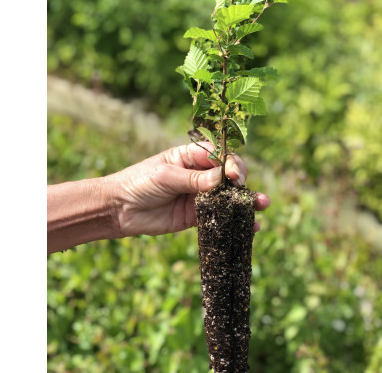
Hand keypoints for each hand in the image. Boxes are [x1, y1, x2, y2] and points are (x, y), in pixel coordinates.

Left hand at [106, 143, 270, 235]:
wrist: (118, 209)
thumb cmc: (139, 182)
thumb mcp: (166, 176)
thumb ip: (193, 179)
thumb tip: (222, 179)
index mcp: (190, 156)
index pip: (219, 156)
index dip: (231, 163)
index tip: (235, 175)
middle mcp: (198, 175)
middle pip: (227, 175)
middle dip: (242, 182)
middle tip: (250, 193)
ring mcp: (198, 196)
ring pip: (226, 197)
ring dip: (245, 201)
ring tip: (262, 205)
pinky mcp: (195, 216)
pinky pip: (218, 217)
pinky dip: (234, 220)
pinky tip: (250, 226)